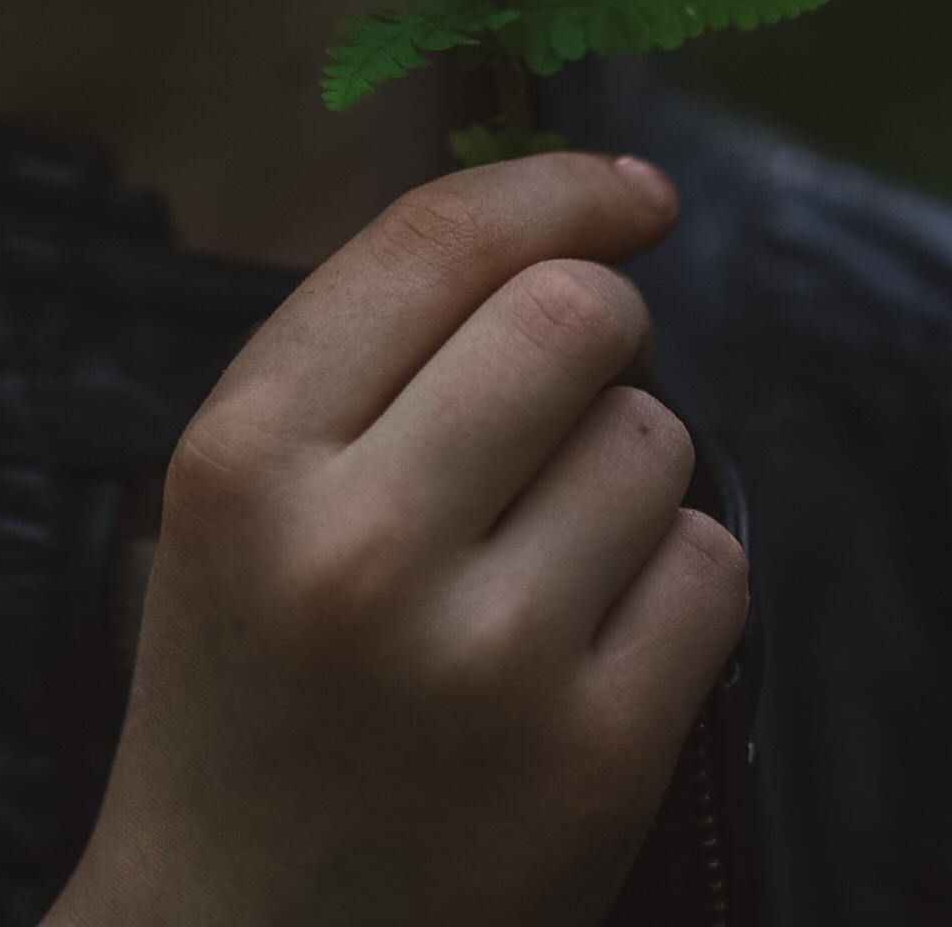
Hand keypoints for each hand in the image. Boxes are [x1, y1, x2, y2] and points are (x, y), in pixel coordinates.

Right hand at [49, 150, 746, 926]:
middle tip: (575, 375)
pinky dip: (677, 575)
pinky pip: (712, 569)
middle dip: (601, 322)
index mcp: (247, 455)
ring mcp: (482, 663)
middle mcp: (359, 547)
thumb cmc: (253, 675)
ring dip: (629, 463)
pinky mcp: (590, 763)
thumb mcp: (239, 487)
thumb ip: (367, 348)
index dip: (556, 187)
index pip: (439, 243)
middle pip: (572, 317)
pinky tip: (594, 625)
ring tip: (546, 540)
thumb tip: (570, 214)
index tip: (629, 191)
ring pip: (654, 441)